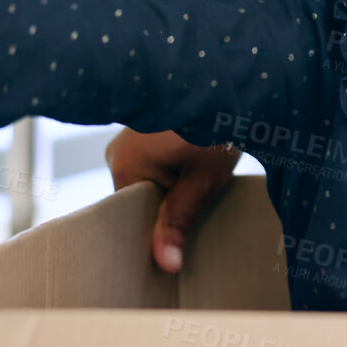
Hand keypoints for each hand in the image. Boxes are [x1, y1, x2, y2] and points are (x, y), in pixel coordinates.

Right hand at [106, 128, 240, 272]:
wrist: (228, 80)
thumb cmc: (215, 128)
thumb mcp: (202, 181)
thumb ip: (179, 221)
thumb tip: (166, 266)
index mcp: (123, 165)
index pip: (131, 217)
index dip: (154, 233)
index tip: (174, 251)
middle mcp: (117, 150)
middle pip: (140, 198)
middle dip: (166, 210)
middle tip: (195, 224)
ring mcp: (130, 137)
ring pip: (150, 180)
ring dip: (173, 190)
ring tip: (199, 198)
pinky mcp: (146, 128)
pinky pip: (154, 163)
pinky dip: (173, 173)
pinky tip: (195, 177)